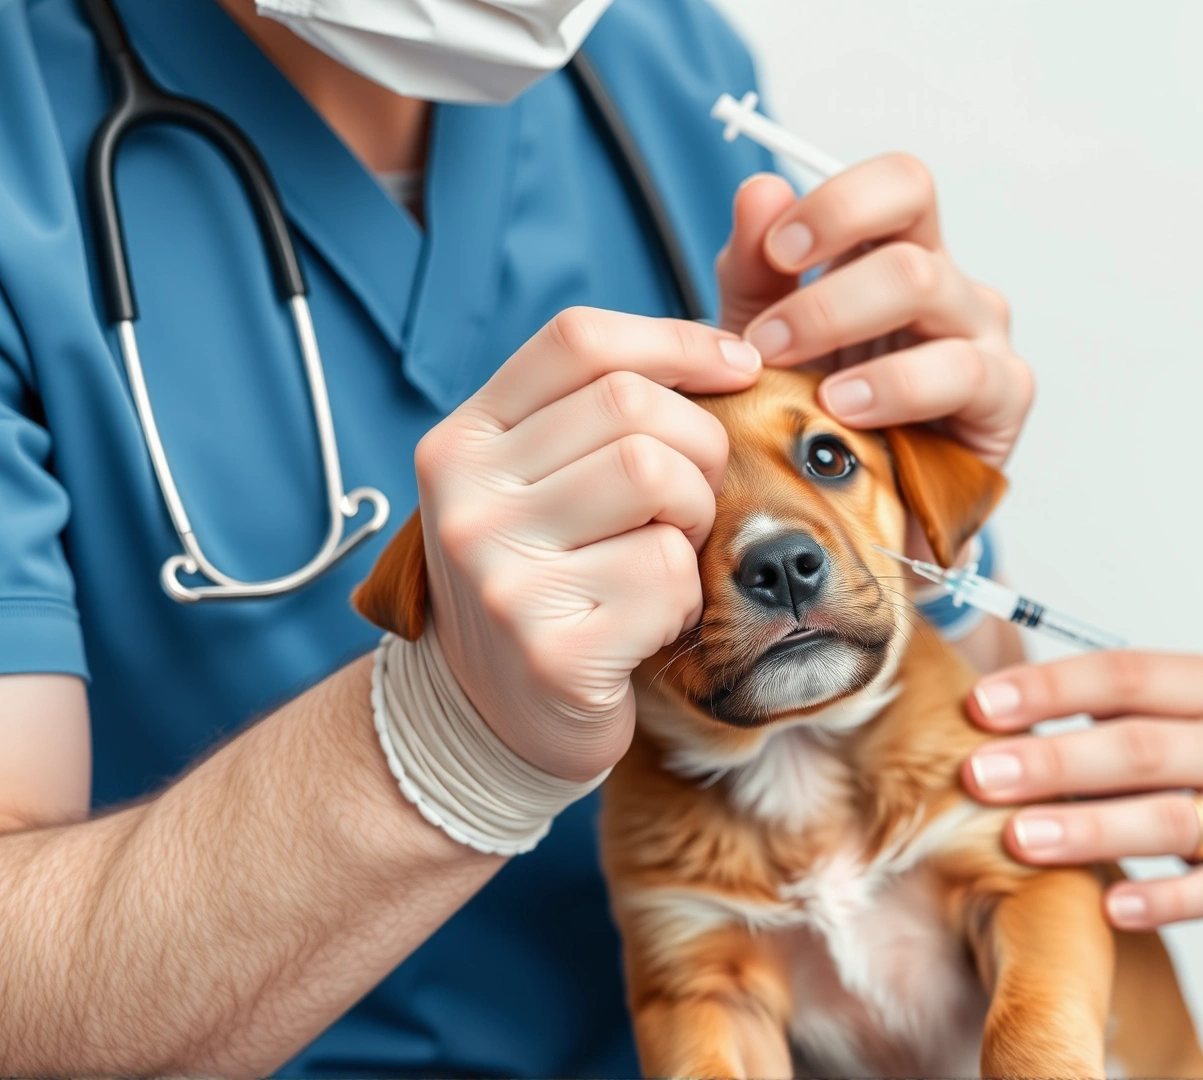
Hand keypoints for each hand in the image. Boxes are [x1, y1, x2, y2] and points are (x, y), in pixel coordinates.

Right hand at [413, 308, 759, 779]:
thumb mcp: (536, 488)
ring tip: (669, 561)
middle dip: (699, 447)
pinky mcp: (551, 648)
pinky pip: (669, 575)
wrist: (489, 724)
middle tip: (693, 504)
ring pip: (657, 480)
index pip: (578, 342)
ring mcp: (500, 574)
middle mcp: (465, 498)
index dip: (677, 341)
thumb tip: (729, 348)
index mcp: (462, 441)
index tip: (739, 367)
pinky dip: (686, 598)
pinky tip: (650, 624)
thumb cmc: (544, 585)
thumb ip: (595, 418)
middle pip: (633, 409)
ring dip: (695, 521)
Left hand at [715, 163, 1032, 467]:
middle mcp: (945, 283)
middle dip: (822, 274)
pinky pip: (962, 370)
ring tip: (804, 384)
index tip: (780, 249)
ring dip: (845, 323)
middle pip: (911, 218)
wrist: (848, 517)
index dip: (841, 202)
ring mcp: (980, 334)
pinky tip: (850, 410)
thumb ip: (755, 266)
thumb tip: (761, 190)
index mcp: (896, 252)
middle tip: (767, 339)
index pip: (897, 184)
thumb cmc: (813, 417)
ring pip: (926, 284)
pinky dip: (896, 387)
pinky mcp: (1004, 396)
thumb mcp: (761, 336)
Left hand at [961, 652, 1202, 931]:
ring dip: (1089, 829)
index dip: (1051, 688)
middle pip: (1138, 746)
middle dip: (1050, 759)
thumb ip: (1156, 709)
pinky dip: (1167, 899)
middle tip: (977, 773)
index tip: (983, 704)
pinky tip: (1114, 908)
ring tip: (1018, 840)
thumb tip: (1038, 705)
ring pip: (1172, 819)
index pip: (1128, 675)